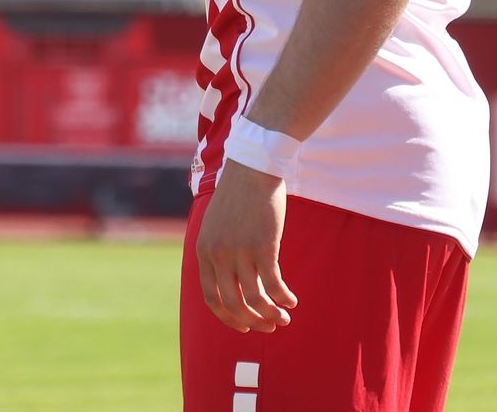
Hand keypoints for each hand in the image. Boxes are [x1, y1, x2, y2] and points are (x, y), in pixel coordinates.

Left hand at [196, 161, 298, 333]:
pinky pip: (274, 285)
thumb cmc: (238, 197)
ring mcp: (239, 251)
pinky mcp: (263, 247)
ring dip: (271, 315)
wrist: (251, 170)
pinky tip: (292, 300)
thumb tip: (231, 281)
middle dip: (253, 322)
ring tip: (284, 317)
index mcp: (203, 251)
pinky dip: (283, 298)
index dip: (228, 317)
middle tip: (270, 327)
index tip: (244, 327)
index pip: (211, 297)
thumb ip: (218, 251)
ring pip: (255, 300)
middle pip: (234, 304)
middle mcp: (218, 254)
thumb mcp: (216, 226)